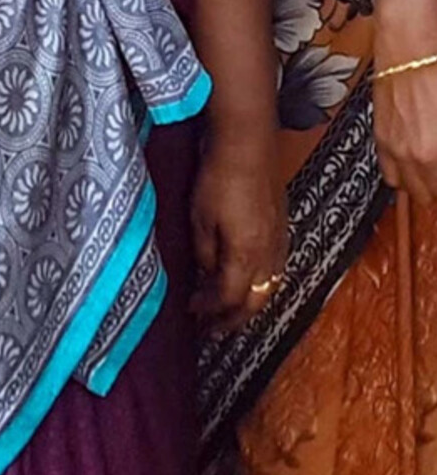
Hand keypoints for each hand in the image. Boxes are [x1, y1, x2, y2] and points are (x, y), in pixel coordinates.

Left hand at [191, 122, 288, 331]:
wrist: (249, 143)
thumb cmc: (218, 177)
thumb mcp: (200, 218)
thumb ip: (205, 254)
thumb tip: (206, 279)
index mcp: (246, 255)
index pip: (229, 298)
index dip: (210, 312)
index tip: (192, 316)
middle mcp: (270, 255)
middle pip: (255, 301)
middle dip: (233, 320)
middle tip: (212, 330)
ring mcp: (280, 242)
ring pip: (269, 288)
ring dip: (249, 304)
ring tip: (228, 312)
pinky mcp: (283, 228)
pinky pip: (276, 270)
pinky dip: (261, 285)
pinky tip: (247, 281)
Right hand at [374, 55, 436, 204]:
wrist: (408, 47)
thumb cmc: (436, 72)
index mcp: (434, 153)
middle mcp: (413, 156)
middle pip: (428, 195)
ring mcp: (393, 149)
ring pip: (410, 190)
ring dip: (423, 186)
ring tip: (433, 173)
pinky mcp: (380, 138)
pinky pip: (389, 173)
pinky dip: (403, 175)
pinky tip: (415, 165)